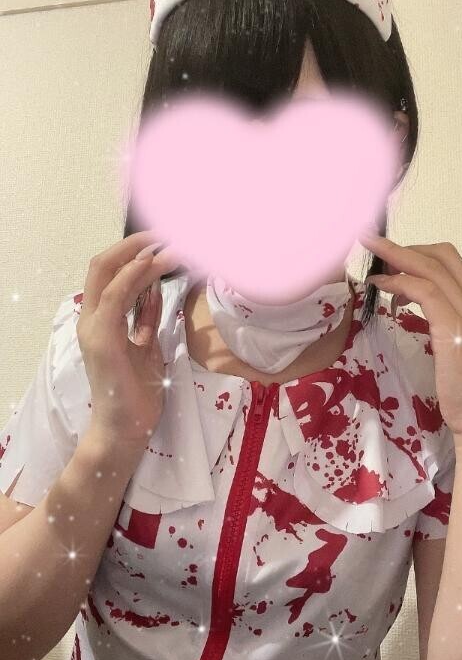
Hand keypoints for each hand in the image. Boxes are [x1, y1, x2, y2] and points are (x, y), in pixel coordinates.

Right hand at [77, 231, 181, 452]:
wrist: (126, 428)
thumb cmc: (136, 392)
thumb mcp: (148, 346)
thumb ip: (147, 318)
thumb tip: (155, 290)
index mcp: (101, 319)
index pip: (110, 273)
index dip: (132, 251)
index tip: (162, 240)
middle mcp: (92, 318)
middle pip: (103, 264)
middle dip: (134, 243)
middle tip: (166, 231)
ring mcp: (93, 326)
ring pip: (109, 272)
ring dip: (141, 253)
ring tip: (171, 243)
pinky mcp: (102, 338)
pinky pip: (116, 296)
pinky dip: (135, 275)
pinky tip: (157, 264)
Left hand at [359, 232, 461, 438]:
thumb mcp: (452, 347)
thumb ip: (437, 322)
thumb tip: (406, 303)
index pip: (448, 262)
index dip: (416, 251)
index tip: (387, 255)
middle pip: (441, 255)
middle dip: (404, 247)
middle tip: (373, 249)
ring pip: (431, 268)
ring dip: (396, 258)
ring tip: (370, 261)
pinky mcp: (454, 329)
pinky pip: (425, 291)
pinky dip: (399, 282)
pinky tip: (380, 287)